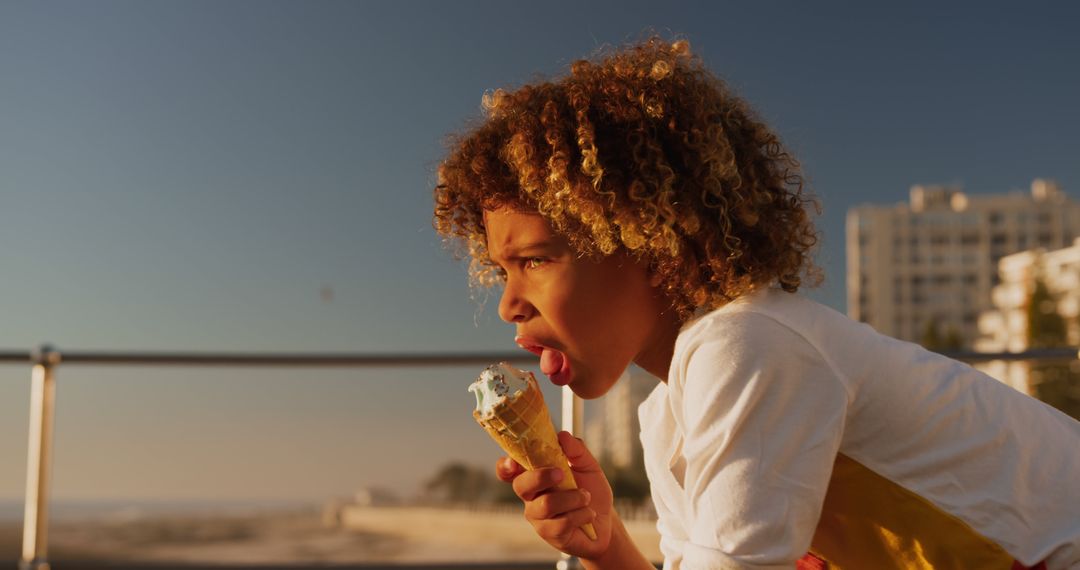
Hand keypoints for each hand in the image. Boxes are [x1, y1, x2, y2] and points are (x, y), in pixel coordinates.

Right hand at [496, 431, 613, 557]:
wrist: (606, 522)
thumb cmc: (592, 492)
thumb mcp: (588, 466)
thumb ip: (576, 450)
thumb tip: (562, 436)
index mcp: (535, 475)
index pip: (509, 470)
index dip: (505, 466)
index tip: (514, 462)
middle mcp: (531, 496)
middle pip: (521, 485)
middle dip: (540, 477)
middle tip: (561, 474)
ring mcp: (539, 517)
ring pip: (545, 505)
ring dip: (572, 498)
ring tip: (586, 497)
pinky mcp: (550, 534)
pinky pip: (562, 523)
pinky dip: (582, 514)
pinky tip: (589, 514)